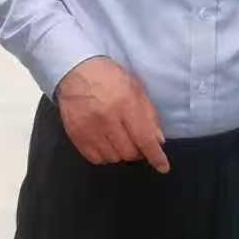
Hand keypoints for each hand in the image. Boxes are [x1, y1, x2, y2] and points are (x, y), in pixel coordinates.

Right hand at [56, 56, 170, 172]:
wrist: (77, 71)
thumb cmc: (110, 78)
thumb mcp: (136, 89)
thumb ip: (148, 115)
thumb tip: (158, 141)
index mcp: (125, 104)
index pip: (144, 138)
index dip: (156, 156)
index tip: (163, 166)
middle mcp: (107, 119)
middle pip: (129, 152)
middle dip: (138, 152)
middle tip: (137, 142)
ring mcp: (89, 129)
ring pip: (113, 158)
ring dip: (121, 153)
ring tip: (120, 140)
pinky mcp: (76, 135)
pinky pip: (95, 158)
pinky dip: (105, 155)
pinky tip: (106, 144)